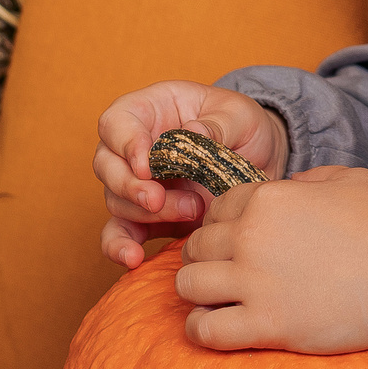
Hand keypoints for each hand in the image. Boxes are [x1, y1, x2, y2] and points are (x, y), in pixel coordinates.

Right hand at [94, 81, 289, 268]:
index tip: (147, 164)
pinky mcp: (146, 216)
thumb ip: (218, 123)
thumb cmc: (244, 128)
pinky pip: (120, 233)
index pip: (116, 122)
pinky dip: (121, 246)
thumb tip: (192, 133)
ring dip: (148, 212)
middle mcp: (134, 147)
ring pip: (116, 200)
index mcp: (150, 110)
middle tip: (158, 198)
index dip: (125, 143)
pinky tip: (133, 258)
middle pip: (107, 165)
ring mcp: (137, 183)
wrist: (261, 163)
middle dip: (129, 186)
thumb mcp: (241, 115)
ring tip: (193, 210)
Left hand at [176, 167, 367, 354]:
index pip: (214, 210)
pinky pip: (205, 330)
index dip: (219, 225)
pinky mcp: (265, 325)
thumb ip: (311, 178)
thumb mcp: (350, 180)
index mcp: (267, 199)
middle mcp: (251, 236)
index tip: (232, 242)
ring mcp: (254, 282)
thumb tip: (288, 185)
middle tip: (221, 272)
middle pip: (194, 246)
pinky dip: (200, 330)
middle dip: (202, 258)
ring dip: (195, 292)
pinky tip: (214, 327)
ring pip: (187, 285)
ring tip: (213, 300)